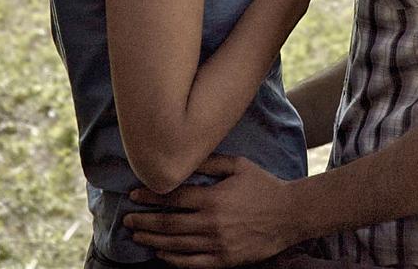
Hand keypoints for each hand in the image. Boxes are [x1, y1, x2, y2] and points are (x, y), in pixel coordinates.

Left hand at [126, 155, 298, 267]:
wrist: (290, 214)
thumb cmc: (264, 185)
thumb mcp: (238, 166)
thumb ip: (210, 162)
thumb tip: (184, 158)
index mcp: (213, 198)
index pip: (173, 198)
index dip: (150, 197)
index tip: (134, 195)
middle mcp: (212, 223)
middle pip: (169, 224)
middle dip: (145, 221)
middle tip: (127, 219)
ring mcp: (218, 244)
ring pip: (176, 245)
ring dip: (153, 239)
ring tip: (137, 235)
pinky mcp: (225, 260)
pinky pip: (192, 263)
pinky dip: (173, 259)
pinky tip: (160, 253)